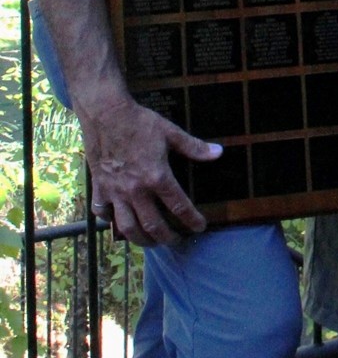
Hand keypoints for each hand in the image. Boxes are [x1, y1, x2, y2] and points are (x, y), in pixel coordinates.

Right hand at [79, 91, 220, 246]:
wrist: (106, 115)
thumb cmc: (140, 123)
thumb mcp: (171, 133)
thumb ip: (194, 147)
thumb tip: (219, 152)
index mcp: (157, 177)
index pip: (179, 206)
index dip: (192, 220)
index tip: (200, 227)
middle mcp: (135, 190)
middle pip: (152, 225)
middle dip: (167, 237)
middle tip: (176, 241)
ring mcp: (115, 192)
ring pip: (126, 227)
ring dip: (140, 239)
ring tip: (151, 242)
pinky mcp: (99, 188)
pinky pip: (103, 213)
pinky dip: (110, 222)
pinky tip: (119, 224)